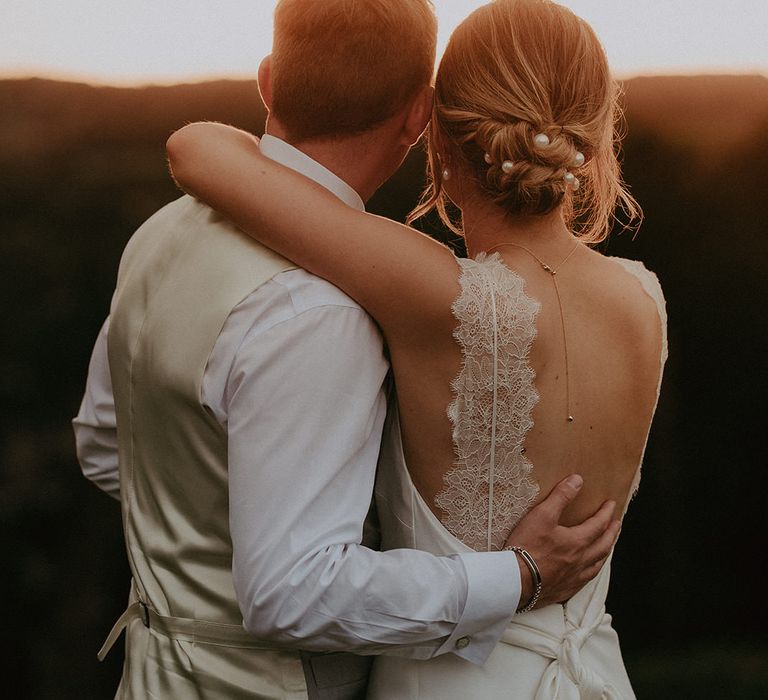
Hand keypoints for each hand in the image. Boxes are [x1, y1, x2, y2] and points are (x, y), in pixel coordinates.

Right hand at [505, 474, 620, 609]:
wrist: (514, 580)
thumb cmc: (527, 547)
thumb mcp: (542, 515)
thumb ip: (561, 496)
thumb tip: (577, 481)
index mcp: (577, 542)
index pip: (598, 525)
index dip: (606, 513)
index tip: (611, 505)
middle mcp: (580, 561)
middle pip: (603, 546)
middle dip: (611, 533)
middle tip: (616, 525)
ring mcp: (573, 578)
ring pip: (596, 565)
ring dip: (604, 553)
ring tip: (607, 547)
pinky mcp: (563, 590)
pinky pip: (584, 581)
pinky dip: (590, 572)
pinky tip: (586, 572)